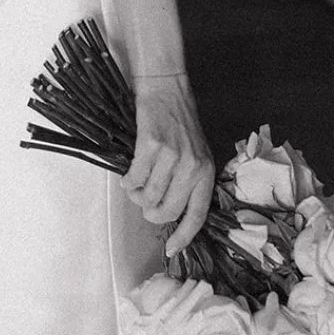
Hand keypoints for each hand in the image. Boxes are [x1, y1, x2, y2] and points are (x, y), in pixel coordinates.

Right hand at [121, 76, 214, 255]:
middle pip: (167, 211)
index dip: (183, 236)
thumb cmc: (179, 119)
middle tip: (144, 201)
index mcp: (206, 171)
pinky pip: (134, 179)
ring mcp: (172, 157)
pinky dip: (128, 181)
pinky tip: (128, 173)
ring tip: (134, 182)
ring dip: (136, 195)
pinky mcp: (151, 146)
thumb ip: (189, 180)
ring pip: (148, 197)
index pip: (197, 215)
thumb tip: (170, 211)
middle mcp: (192, 167)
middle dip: (150, 212)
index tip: (172, 249)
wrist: (165, 85)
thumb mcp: (196, 152)